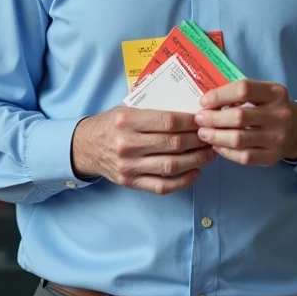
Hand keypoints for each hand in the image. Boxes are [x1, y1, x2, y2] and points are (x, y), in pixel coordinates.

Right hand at [71, 107, 214, 194]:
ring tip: (209, 153)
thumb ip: (152, 110)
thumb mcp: (125, 109)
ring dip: (196, 160)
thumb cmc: (110, 124)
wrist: (84, 147)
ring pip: (172, 166)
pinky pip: (162, 186)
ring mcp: (129, 166)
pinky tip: (196, 172)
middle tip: (212, 136)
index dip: (190, 122)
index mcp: (127, 121)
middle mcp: (128, 144)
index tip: (203, 120)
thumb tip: (188, 110)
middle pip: (173, 143)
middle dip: (198, 140)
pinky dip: (183, 181)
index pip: (167, 121)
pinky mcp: (131, 182)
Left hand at [194, 80, 296, 164]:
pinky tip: (216, 145)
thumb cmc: (271, 107)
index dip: (219, 95)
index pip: (243, 89)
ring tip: (203, 133)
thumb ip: (240, 93)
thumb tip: (207, 101)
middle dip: (213, 118)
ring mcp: (277, 138)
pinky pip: (243, 156)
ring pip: (238, 139)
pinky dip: (225, 151)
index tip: (204, 102)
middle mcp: (279, 115)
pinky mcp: (272, 157)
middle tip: (199, 119)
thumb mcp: (264, 92)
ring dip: (215, 136)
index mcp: (276, 93)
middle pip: (239, 116)